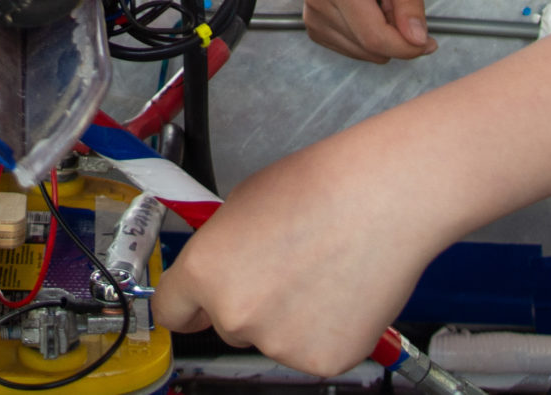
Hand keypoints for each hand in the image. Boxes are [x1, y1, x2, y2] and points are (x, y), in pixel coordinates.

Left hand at [155, 130, 449, 372]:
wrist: (378, 201)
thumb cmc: (318, 189)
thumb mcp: (241, 206)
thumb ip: (222, 249)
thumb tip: (222, 267)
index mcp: (205, 272)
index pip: (171, 311)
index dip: (188, 305)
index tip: (196, 306)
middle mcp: (235, 314)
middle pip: (227, 325)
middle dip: (249, 304)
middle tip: (285, 269)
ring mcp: (279, 343)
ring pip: (272, 338)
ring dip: (289, 318)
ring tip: (320, 272)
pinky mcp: (321, 360)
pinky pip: (312, 350)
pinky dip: (324, 330)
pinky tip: (339, 292)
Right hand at [304, 0, 434, 62]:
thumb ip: (411, 3)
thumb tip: (417, 41)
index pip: (374, 37)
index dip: (407, 47)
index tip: (428, 42)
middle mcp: (317, 1)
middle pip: (369, 47)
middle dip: (395, 36)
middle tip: (398, 2)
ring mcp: (312, 16)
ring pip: (363, 52)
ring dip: (382, 36)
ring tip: (380, 1)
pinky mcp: (315, 27)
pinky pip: (354, 49)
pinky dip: (369, 37)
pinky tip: (368, 10)